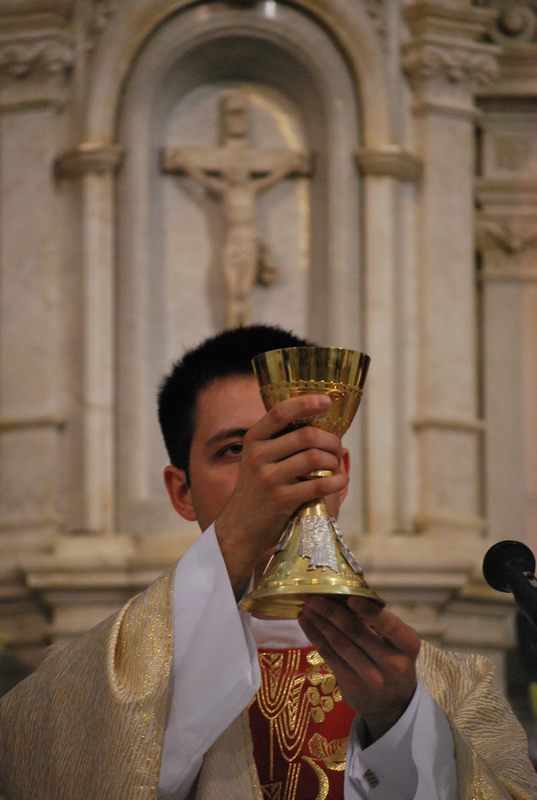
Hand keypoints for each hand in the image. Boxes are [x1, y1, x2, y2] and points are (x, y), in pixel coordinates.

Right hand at [215, 395, 347, 595]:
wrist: (240, 529)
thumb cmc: (257, 491)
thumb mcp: (258, 460)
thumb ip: (279, 442)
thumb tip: (318, 422)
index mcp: (253, 440)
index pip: (280, 412)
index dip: (306, 403)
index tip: (327, 400)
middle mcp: (258, 456)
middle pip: (306, 436)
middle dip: (330, 440)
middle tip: (337, 447)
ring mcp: (268, 478)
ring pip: (314, 458)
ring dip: (333, 461)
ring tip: (336, 466)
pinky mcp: (281, 500)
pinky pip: (318, 484)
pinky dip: (335, 481)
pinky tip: (340, 481)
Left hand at [298, 596, 419, 741]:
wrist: (394, 703)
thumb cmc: (392, 658)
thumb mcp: (396, 641)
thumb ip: (377, 621)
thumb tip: (342, 595)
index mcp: (408, 644)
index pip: (390, 625)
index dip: (369, 611)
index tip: (350, 597)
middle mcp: (393, 663)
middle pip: (356, 632)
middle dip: (332, 612)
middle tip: (313, 597)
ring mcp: (372, 678)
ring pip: (340, 644)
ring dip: (319, 623)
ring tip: (306, 608)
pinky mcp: (353, 687)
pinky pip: (330, 657)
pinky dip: (316, 638)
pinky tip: (306, 624)